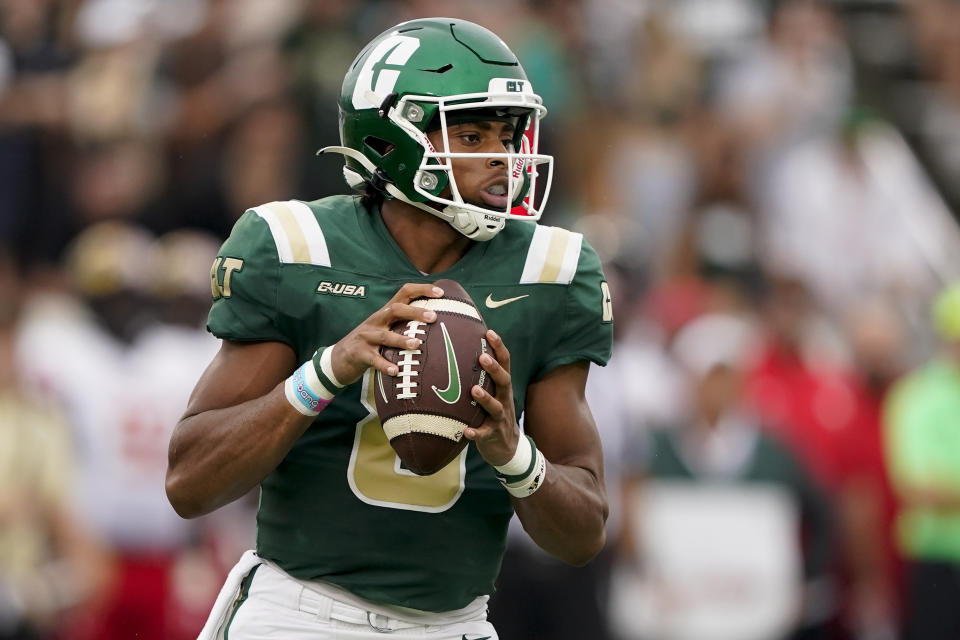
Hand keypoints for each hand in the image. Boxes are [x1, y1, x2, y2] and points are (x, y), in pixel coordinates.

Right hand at [329, 283, 441, 385]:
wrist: (339, 358)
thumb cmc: (371, 343)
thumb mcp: (385, 328)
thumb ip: (404, 323)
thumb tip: (435, 321)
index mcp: (385, 312)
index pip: (404, 293)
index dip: (422, 289)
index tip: (441, 292)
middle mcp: (376, 321)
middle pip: (395, 310)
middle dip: (415, 312)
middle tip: (433, 317)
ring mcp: (366, 337)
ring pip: (385, 336)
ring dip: (401, 340)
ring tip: (417, 344)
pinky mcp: (359, 354)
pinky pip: (373, 360)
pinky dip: (384, 365)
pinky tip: (395, 371)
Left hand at [464, 329, 520, 465]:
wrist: (508, 449)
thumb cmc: (493, 414)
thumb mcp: (493, 394)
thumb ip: (482, 377)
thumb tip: (461, 352)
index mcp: (503, 387)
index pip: (505, 363)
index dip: (499, 348)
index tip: (489, 332)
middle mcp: (504, 399)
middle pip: (504, 381)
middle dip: (494, 369)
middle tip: (482, 358)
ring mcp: (499, 418)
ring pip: (495, 407)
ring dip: (485, 398)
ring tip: (474, 390)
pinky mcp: (493, 435)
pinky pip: (484, 434)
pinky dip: (476, 433)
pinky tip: (466, 431)